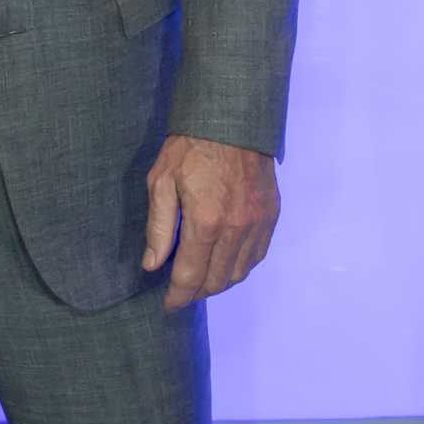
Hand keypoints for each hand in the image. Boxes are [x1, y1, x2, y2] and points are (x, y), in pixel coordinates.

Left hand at [141, 136, 279, 309]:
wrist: (231, 118)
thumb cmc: (190, 147)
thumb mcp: (161, 182)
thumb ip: (159, 228)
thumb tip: (152, 265)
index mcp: (206, 221)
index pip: (190, 276)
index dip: (177, 296)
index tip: (168, 305)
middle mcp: (237, 227)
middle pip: (217, 280)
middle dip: (196, 292)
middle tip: (181, 291)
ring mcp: (258, 222)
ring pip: (239, 272)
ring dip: (219, 282)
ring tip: (201, 280)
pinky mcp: (271, 214)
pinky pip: (258, 255)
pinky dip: (241, 266)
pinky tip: (226, 262)